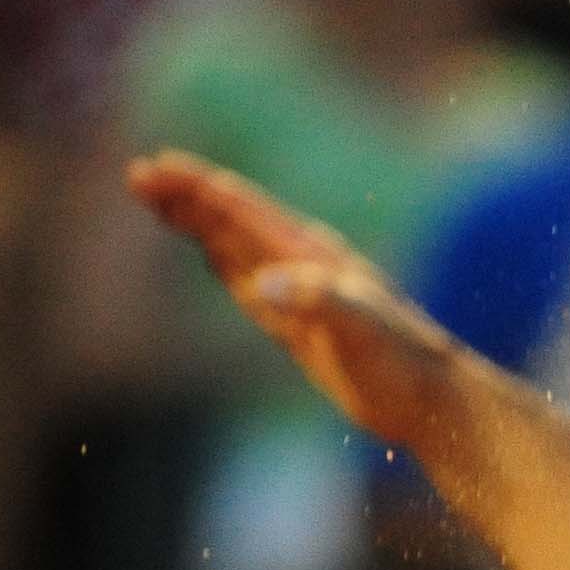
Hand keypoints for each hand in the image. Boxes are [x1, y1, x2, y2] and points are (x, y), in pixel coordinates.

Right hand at [125, 150, 475, 451]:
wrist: (432, 400)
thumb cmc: (402, 363)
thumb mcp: (361, 327)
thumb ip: (316, 299)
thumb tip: (263, 285)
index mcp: (312, 257)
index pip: (243, 211)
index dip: (197, 189)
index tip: (156, 169)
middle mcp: (303, 267)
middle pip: (231, 222)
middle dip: (184, 197)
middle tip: (137, 174)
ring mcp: (300, 295)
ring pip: (234, 248)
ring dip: (196, 224)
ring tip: (156, 198)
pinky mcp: (299, 326)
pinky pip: (248, 285)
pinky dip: (223, 264)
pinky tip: (208, 253)